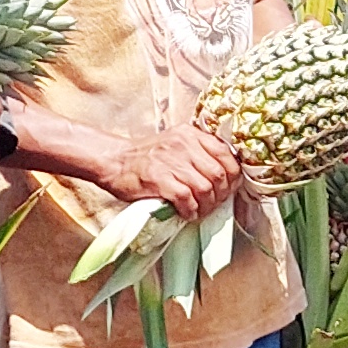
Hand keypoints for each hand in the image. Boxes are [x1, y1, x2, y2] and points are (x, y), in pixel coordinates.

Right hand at [102, 123, 243, 216]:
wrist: (113, 161)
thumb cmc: (146, 158)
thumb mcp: (176, 144)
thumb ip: (199, 153)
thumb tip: (226, 176)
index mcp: (191, 134)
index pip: (226, 154)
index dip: (233, 176)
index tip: (228, 188)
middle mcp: (184, 144)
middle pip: (219, 174)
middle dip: (221, 195)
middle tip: (213, 204)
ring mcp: (171, 161)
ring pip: (205, 188)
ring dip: (206, 206)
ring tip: (199, 211)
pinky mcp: (159, 178)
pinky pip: (186, 198)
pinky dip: (190, 210)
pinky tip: (186, 213)